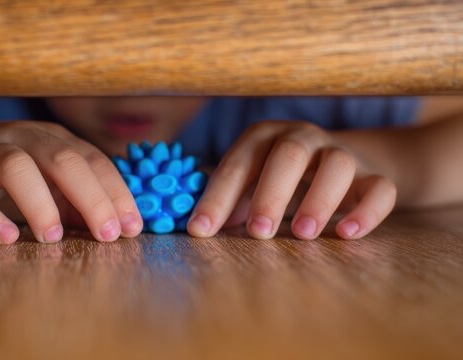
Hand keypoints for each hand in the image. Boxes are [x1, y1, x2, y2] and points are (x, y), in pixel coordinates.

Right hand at [0, 121, 142, 243]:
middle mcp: (20, 137)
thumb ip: (76, 201)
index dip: (115, 193)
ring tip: (52, 238)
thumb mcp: (45, 180)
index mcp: (51, 138)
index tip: (132, 228)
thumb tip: (117, 229)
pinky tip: (5, 238)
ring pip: (15, 168)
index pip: (92, 160)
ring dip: (39, 203)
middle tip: (107, 235)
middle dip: (91, 197)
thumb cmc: (4, 175)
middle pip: (62, 159)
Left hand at [187, 120, 396, 239]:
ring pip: (337, 165)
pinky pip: (380, 188)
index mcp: (264, 137)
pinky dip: (367, 211)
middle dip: (270, 194)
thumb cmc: (282, 177)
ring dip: (319, 200)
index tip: (201, 231)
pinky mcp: (374, 175)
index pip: (238, 164)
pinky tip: (347, 234)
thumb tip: (201, 228)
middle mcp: (302, 138)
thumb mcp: (252, 182)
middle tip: (258, 233)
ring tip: (302, 234)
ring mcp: (341, 153)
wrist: (345, 160)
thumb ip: (230, 201)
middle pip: (289, 154)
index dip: (217, 198)